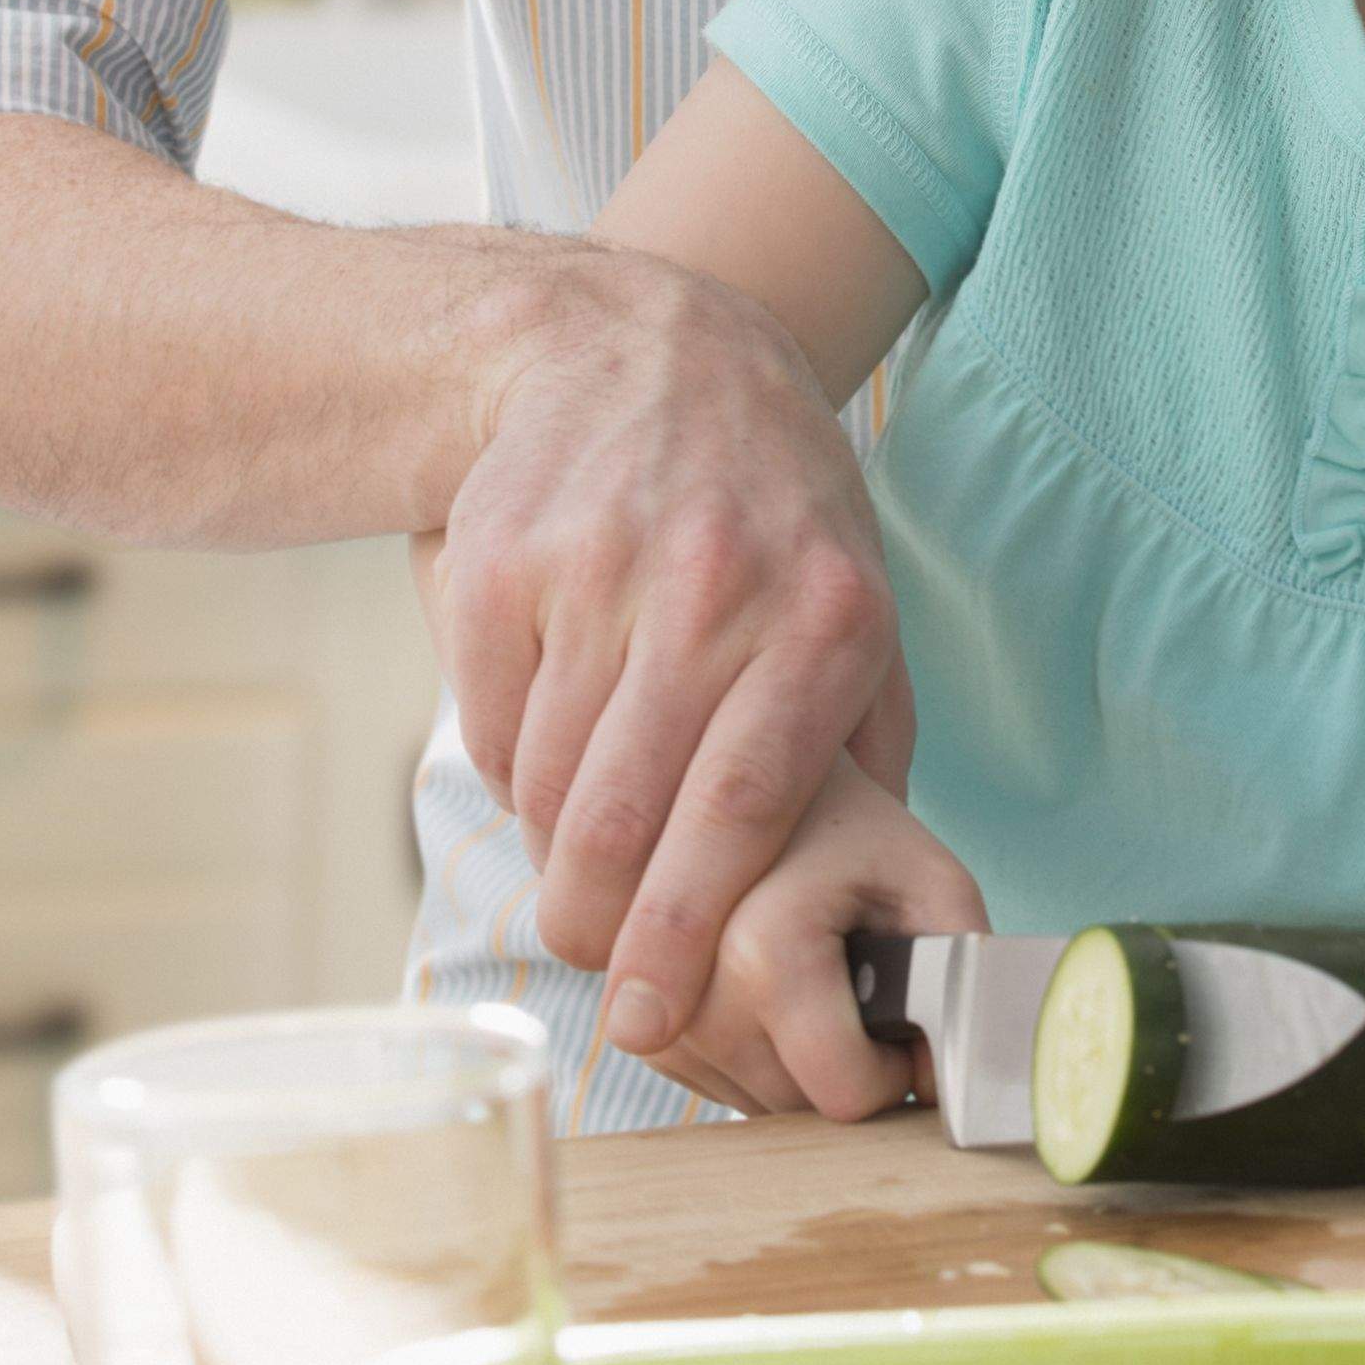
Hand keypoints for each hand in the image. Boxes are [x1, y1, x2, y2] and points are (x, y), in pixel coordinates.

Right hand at [426, 247, 912, 1053]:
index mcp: (823, 617)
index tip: (652, 1018)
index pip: (741, 808)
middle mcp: (714, 588)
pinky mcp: (504, 558)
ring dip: (555, 848)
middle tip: (599, 967)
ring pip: (548, 781)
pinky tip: (546, 740)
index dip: (686, 928)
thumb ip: (865, 747)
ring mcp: (598, 566)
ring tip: (581, 848)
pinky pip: (491, 723)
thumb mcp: (857, 598)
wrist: (645, 347)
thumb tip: (873, 908)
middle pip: (626, 816)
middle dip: (601, 926)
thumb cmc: (769, 507)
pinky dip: (508, 767)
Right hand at [643, 761, 986, 1121]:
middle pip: (794, 1103)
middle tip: (854, 973)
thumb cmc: (850, 833)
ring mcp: (636, 1003)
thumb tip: (944, 1084)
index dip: (892, 1066)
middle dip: (841, 1061)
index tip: (897, 1000)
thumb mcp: (931, 878)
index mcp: (759, 947)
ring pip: (750, 1101)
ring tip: (806, 967)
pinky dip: (752, 1054)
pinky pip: (713, 1082)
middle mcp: (679, 983)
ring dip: (794, 1061)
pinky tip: (764, 983)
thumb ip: (965, 974)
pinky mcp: (622, 1014)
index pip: (842, 1092)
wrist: (748, 778)